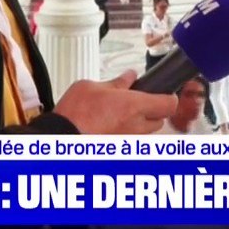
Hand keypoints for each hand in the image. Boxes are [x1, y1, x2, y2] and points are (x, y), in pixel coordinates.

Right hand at [53, 70, 176, 133]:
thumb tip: (129, 77)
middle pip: (160, 120)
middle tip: (137, 102)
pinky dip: (127, 134)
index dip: (168, 97)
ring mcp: (128, 141)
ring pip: (146, 133)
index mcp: (134, 106)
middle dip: (153, 111)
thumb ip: (116, 83)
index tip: (162, 92)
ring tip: (120, 116)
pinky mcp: (120, 151)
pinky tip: (111, 127)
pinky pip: (132, 141)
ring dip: (140, 124)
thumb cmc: (73, 113)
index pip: (169, 104)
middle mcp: (136, 126)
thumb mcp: (92, 86)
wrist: (59, 138)